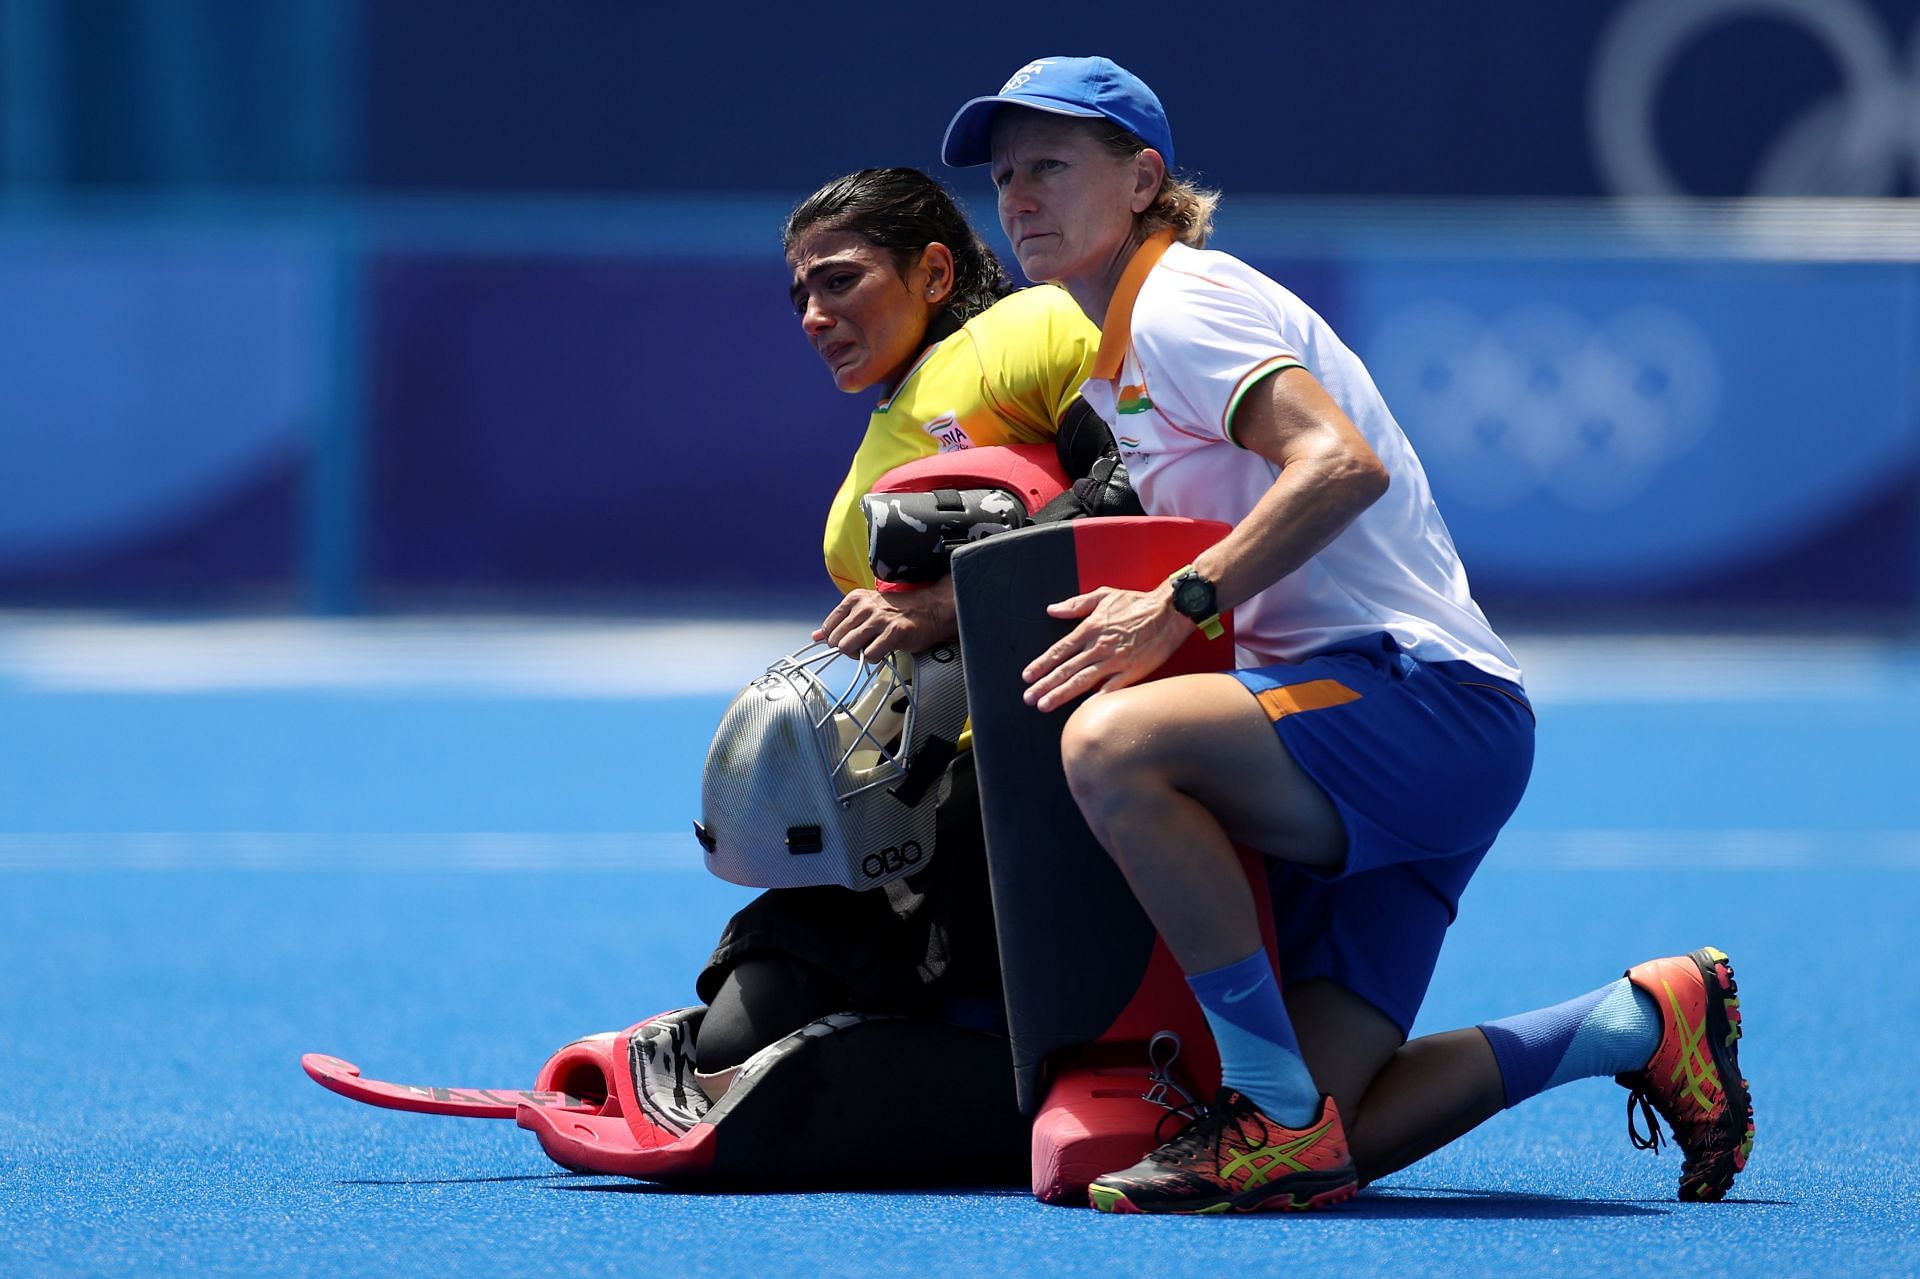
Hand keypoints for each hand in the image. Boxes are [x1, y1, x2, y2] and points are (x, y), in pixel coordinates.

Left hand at [814, 577, 958, 659]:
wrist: (929, 609)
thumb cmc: (898, 611)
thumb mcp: (865, 610)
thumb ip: (840, 622)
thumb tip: (816, 636)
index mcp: (855, 599)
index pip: (829, 626)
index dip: (836, 639)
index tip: (847, 640)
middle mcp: (865, 607)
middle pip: (836, 640)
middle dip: (846, 649)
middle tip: (862, 646)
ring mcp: (879, 619)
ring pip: (848, 648)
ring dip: (858, 654)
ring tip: (872, 647)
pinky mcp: (893, 633)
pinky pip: (869, 656)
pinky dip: (874, 658)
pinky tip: (884, 649)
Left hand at [1020, 585, 1191, 711]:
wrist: (1169, 611)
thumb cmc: (1136, 603)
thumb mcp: (1103, 595)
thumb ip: (1075, 604)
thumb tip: (1052, 610)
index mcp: (1090, 628)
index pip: (1059, 650)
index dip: (1041, 664)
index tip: (1027, 676)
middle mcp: (1098, 646)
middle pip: (1066, 669)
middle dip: (1044, 685)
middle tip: (1028, 698)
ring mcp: (1115, 661)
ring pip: (1082, 681)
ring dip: (1061, 694)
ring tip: (1044, 705)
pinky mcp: (1132, 671)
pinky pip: (1111, 689)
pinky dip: (1096, 700)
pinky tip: (1083, 711)